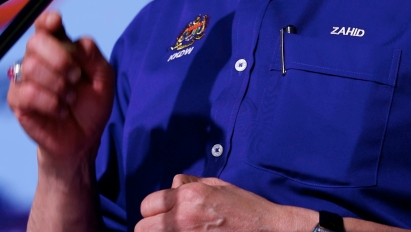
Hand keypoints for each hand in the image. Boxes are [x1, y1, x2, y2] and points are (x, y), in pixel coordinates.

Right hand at [7, 12, 114, 170]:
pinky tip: (60, 111)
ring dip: (57, 85)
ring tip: (70, 98)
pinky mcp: (17, 100)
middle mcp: (38, 59)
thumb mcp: (104, 79)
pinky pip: (27, 93)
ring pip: (31, 66)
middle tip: (75, 77)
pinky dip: (50, 103)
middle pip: (35, 41)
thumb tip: (76, 43)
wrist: (83, 139)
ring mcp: (25, 79)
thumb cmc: (91, 106)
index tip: (56, 23)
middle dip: (59, 58)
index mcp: (59, 47)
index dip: (47, 20)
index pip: (44, 25)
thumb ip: (93, 56)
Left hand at [137, 175, 314, 231]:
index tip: (162, 212)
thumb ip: (188, 184)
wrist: (267, 230)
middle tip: (166, 225)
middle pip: (142, 228)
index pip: (147, 205)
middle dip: (151, 225)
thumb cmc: (244, 207)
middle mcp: (183, 219)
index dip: (154, 208)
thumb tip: (172, 186)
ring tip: (177, 230)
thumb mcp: (216, 185)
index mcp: (188, 197)